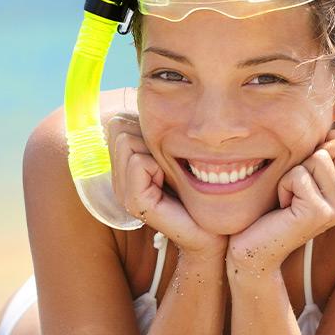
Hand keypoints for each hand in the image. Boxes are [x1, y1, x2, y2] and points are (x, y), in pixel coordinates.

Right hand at [107, 113, 227, 261]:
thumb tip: (151, 102)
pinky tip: (169, 184)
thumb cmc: (203, 189)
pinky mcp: (135, 203)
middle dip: (149, 137)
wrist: (216, 231)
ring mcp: (123, 192)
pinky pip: (138, 162)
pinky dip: (157, 167)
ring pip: (126, 140)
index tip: (169, 151)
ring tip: (172, 175)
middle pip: (119, 128)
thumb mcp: (177, 153)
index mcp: (125, 165)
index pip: (118, 123)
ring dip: (156, 151)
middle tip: (171, 164)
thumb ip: (158, 133)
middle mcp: (118, 178)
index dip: (146, 129)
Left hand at [227, 129, 334, 276]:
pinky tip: (282, 207)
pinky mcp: (320, 212)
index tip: (305, 167)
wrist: (253, 250)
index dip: (326, 142)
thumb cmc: (269, 209)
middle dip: (309, 156)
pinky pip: (299, 175)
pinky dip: (283, 185)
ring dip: (293, 172)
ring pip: (319, 157)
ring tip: (287, 197)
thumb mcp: (298, 176)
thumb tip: (334, 127)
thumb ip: (318, 156)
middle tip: (295, 184)